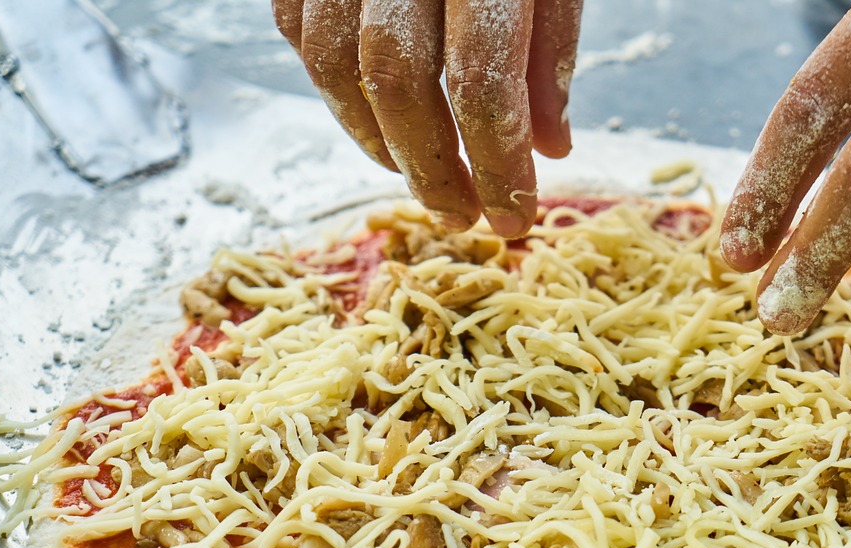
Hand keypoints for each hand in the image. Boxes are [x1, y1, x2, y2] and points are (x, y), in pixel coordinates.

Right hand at [272, 0, 583, 236]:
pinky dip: (333, 89)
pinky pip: (299, 28)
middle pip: (398, 78)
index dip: (496, 162)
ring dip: (375, 139)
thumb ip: (551, 48)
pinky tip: (374, 122)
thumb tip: (546, 149)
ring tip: (420, 179)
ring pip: (335, 60)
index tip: (514, 215)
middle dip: (431, 166)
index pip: (482, 79)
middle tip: (463, 216)